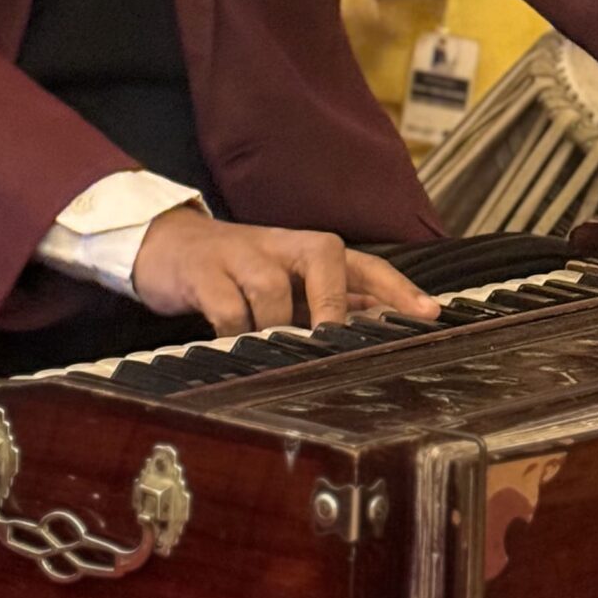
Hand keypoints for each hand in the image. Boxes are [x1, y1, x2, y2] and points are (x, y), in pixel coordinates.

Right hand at [131, 208, 438, 337]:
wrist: (167, 244)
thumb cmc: (238, 271)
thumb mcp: (287, 284)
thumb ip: (330, 302)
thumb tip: (384, 329)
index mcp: (308, 250)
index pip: (364, 263)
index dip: (397, 288)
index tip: (430, 313)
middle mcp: (280, 245)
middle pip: (325, 257)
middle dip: (335, 303)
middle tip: (334, 341)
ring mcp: (241, 255)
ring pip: (272, 288)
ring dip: (276, 326)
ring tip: (273, 352)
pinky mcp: (203, 271)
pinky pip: (226, 306)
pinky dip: (233, 331)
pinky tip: (232, 346)